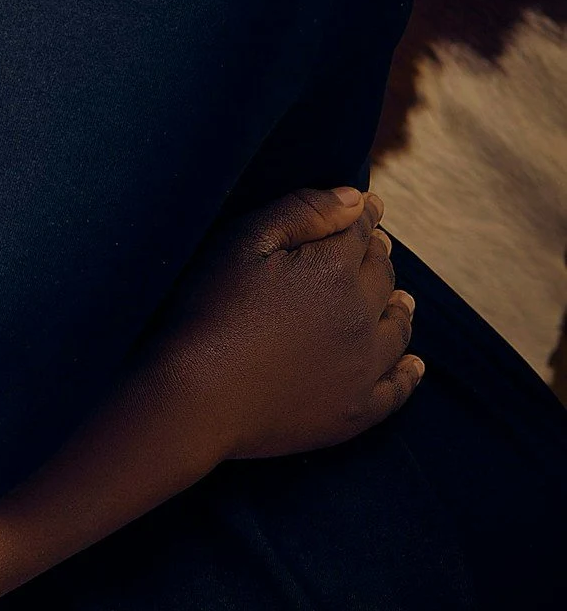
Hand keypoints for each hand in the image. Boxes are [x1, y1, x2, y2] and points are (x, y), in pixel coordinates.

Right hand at [153, 187, 420, 464]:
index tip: (369, 207)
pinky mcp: (356, 412)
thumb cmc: (210, 310)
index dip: (365, 215)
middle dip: (379, 257)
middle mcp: (361, 317)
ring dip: (399, 307)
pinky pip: (397, 388)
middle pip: (382, 277)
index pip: (360, 231)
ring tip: (401, 299)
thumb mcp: (244, 241)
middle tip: (376, 249)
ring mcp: (363, 369)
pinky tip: (413, 364)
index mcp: (334, 270)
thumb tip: (357, 199)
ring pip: (397, 328)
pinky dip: (409, 372)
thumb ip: (303, 211)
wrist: (196, 397)